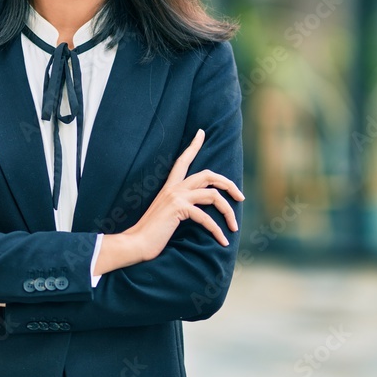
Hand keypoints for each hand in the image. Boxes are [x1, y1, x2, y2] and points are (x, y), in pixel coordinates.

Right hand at [96, 129, 243, 274]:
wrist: (135, 243)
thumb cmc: (152, 234)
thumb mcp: (167, 215)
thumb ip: (180, 208)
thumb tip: (197, 211)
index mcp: (170, 187)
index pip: (183, 161)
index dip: (193, 146)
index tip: (201, 132)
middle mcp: (174, 188)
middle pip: (208, 175)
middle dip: (228, 184)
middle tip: (240, 197)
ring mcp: (176, 196)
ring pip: (213, 195)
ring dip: (228, 212)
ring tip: (234, 227)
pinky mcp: (178, 209)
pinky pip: (206, 218)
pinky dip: (217, 231)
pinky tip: (223, 242)